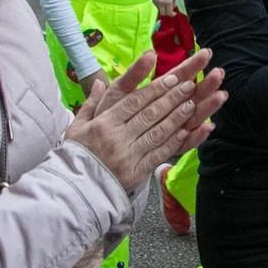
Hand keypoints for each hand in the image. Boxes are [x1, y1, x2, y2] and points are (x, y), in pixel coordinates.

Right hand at [66, 49, 224, 190]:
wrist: (75, 189)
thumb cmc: (76, 155)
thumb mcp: (77, 126)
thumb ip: (90, 103)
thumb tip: (98, 82)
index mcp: (104, 124)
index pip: (134, 102)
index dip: (155, 89)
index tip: (172, 79)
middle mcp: (118, 138)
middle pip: (149, 114)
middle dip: (171, 98)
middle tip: (188, 86)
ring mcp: (129, 155)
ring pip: (158, 132)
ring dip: (177, 117)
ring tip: (192, 104)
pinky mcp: (137, 172)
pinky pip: (158, 154)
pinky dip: (173, 142)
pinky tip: (186, 131)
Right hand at [153, 0, 177, 16]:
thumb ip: (173, 3)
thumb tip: (173, 8)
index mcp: (168, 2)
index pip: (169, 13)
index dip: (172, 14)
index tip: (174, 13)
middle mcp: (161, 3)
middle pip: (163, 14)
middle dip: (166, 13)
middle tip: (169, 11)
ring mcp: (156, 2)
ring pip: (159, 10)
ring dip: (162, 9)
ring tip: (165, 4)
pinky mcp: (152, 0)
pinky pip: (156, 5)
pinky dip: (159, 5)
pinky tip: (161, 1)